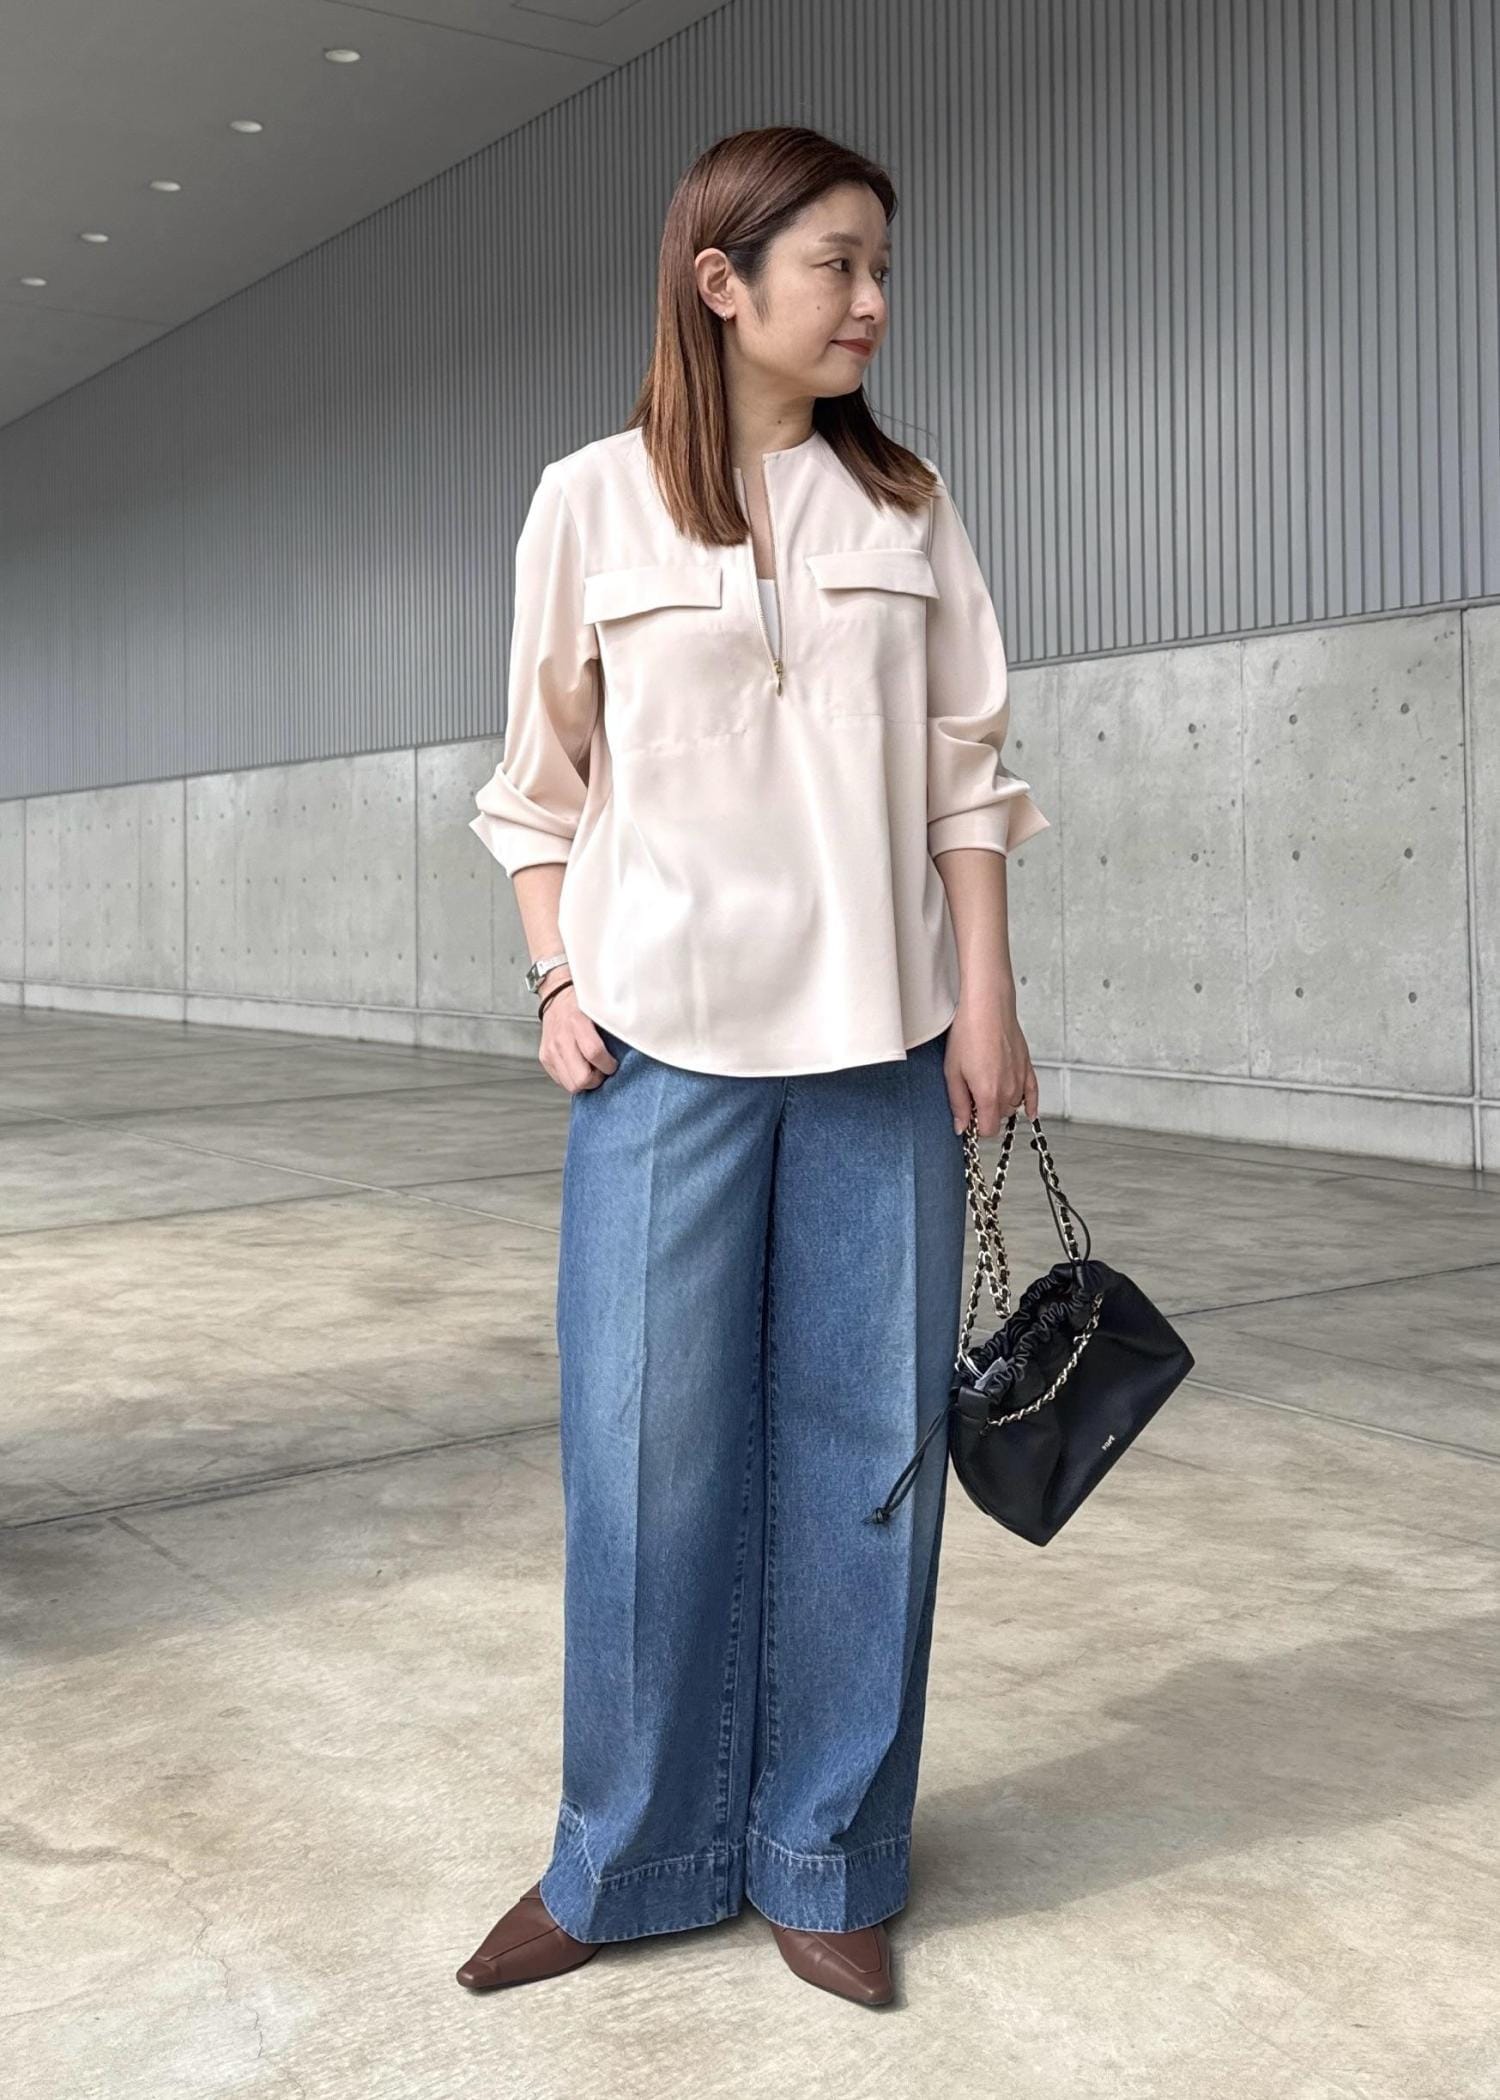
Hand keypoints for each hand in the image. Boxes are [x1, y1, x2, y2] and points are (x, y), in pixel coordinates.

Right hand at [538, 981, 617, 1093]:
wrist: (556, 996)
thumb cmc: (581, 1003)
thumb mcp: (598, 1007)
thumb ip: (612, 1024)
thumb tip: (632, 1042)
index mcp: (577, 1022)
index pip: (594, 1052)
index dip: (608, 1065)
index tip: (614, 1064)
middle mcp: (561, 1038)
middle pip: (581, 1078)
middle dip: (597, 1080)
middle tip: (603, 1071)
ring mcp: (551, 1050)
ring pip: (571, 1085)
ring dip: (585, 1082)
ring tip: (592, 1070)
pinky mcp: (545, 1058)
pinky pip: (561, 1081)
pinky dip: (573, 1079)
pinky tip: (580, 1067)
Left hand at [943, 989, 1037, 1136]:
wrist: (988, 1007)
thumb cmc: (969, 1033)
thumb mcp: (952, 1072)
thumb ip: (958, 1103)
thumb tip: (961, 1127)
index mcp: (989, 1095)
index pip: (988, 1130)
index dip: (975, 1126)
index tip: (968, 1116)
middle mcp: (1009, 1091)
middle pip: (999, 1117)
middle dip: (986, 1112)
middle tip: (972, 1094)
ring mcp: (1021, 1079)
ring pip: (1013, 1105)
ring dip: (1001, 1103)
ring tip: (988, 1085)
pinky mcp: (1027, 1067)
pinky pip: (1033, 1094)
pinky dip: (1031, 1104)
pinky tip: (1029, 1112)